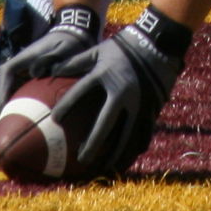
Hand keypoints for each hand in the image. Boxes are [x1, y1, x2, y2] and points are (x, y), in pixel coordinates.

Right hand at [0, 5, 98, 122]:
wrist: (71, 35)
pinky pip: (6, 88)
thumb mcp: (65, 49)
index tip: (2, 110)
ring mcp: (17, 69)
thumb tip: (34, 72)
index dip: (1, 91)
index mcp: (24, 57)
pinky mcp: (21, 75)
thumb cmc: (69, 45)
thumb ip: (51, 59)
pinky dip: (3, 102)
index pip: (5, 73)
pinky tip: (9, 118)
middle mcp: (16, 63)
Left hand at [55, 17, 182, 174]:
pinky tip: (127, 159)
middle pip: (105, 124)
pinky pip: (143, 131)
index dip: (66, 104)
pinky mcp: (151, 106)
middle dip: (93, 143)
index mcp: (105, 75)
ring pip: (126, 133)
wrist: (157, 44)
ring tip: (104, 167)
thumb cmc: (122, 47)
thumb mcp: (98, 50)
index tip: (55, 119)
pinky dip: (135, 146)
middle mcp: (121, 92)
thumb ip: (76, 61)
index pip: (80, 91)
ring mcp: (138, 101)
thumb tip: (54, 70)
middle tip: (81, 159)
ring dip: (115, 152)